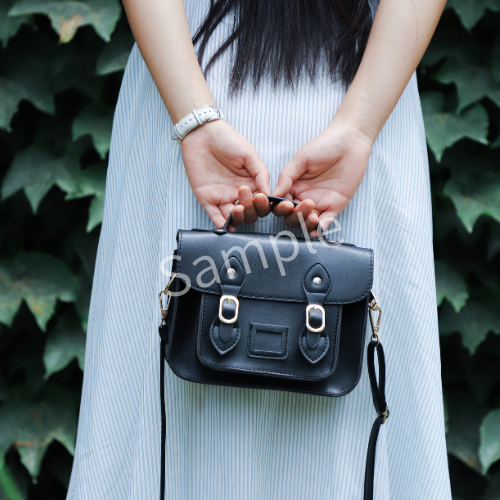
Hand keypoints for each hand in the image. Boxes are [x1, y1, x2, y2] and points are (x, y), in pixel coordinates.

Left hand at [182, 120, 270, 229]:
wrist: (202, 133)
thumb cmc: (227, 139)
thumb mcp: (249, 154)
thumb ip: (261, 174)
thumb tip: (269, 194)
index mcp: (252, 184)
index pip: (262, 202)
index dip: (264, 204)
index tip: (262, 197)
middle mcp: (238, 194)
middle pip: (250, 213)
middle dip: (251, 209)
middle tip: (247, 196)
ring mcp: (223, 197)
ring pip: (235, 217)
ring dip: (239, 218)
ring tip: (238, 209)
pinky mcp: (207, 198)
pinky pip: (215, 216)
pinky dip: (221, 224)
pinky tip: (228, 226)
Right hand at [272, 120, 372, 236]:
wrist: (350, 142)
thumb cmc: (324, 145)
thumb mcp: (301, 159)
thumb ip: (287, 177)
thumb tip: (273, 194)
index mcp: (293, 186)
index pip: (281, 204)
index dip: (280, 208)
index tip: (286, 204)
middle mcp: (304, 197)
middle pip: (292, 217)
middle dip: (294, 216)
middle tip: (304, 205)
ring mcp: (320, 203)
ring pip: (306, 223)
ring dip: (306, 224)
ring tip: (312, 216)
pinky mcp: (335, 206)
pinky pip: (326, 222)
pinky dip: (320, 229)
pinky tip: (317, 229)